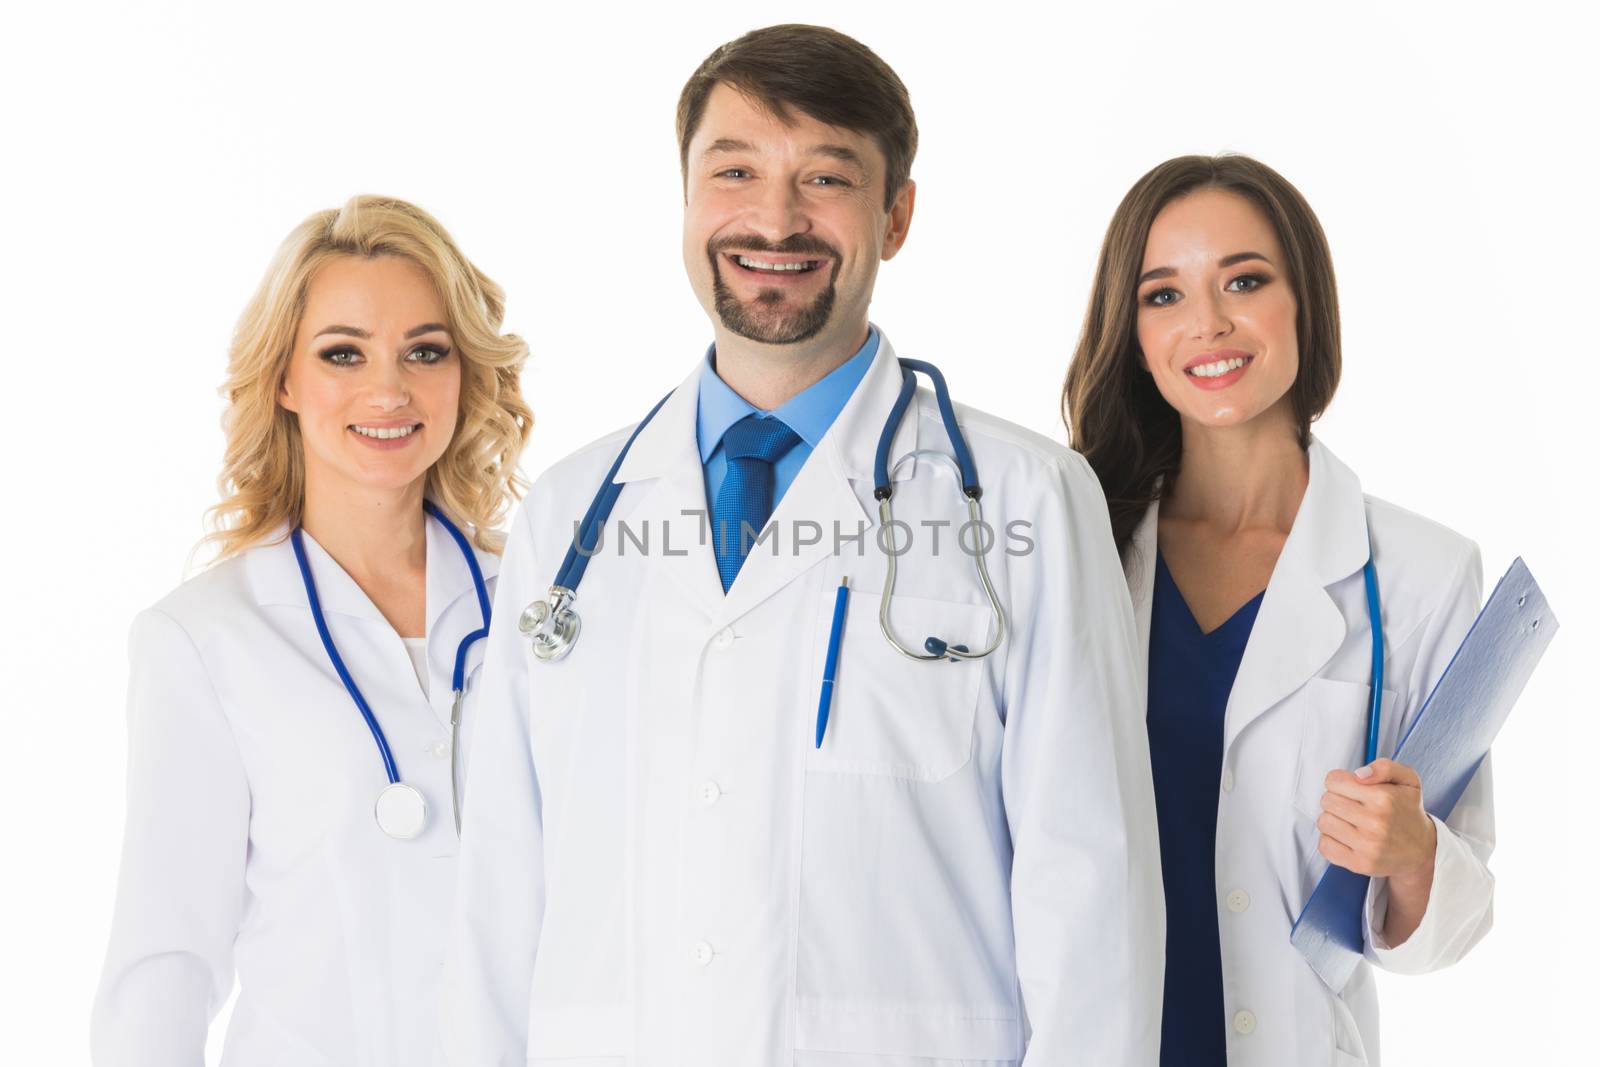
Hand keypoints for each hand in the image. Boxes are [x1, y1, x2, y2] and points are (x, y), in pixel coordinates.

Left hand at [1317, 758, 1436, 889]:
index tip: (1350, 788)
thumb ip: (1385, 767)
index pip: (1334, 781)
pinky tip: (1347, 837)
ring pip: (1323, 822)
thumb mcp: (1408, 780)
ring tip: (1350, 821)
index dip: (1340, 782)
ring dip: (1333, 819)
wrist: (1422, 850)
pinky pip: (1325, 845)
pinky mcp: (1359, 864)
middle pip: (1326, 800)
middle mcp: (1376, 823)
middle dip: (1336, 799)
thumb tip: (1359, 775)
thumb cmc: (1409, 811)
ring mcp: (1367, 846)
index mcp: (1384, 798)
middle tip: (1352, 805)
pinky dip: (1331, 840)